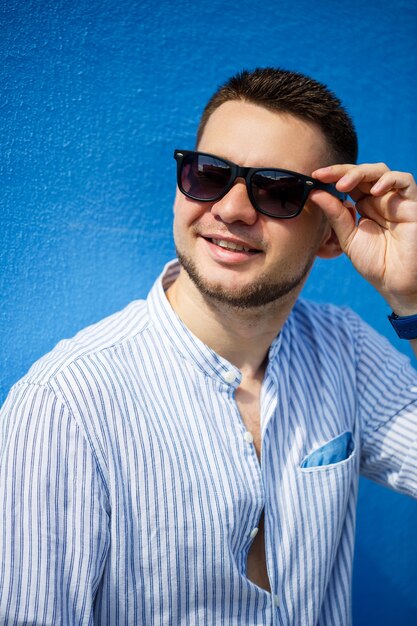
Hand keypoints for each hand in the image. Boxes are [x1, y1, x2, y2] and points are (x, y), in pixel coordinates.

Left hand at [311, 163, 416, 315]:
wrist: (394, 282)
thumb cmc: (373, 262)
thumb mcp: (348, 237)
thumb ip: (335, 215)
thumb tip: (315, 193)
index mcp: (364, 205)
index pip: (349, 181)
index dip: (333, 175)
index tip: (315, 175)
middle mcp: (380, 199)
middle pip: (362, 172)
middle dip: (342, 171)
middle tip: (324, 176)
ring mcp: (395, 200)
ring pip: (381, 171)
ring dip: (361, 173)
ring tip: (343, 186)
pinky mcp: (411, 204)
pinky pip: (405, 181)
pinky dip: (389, 180)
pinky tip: (373, 192)